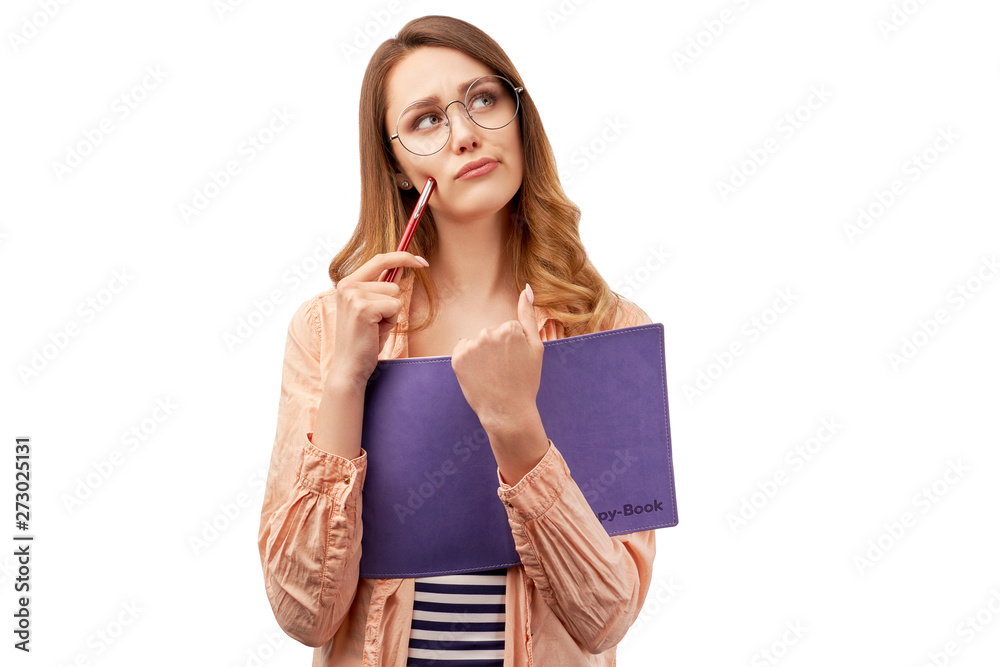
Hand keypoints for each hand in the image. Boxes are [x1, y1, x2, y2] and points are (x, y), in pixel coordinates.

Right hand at [329, 251, 428, 389]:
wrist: (349, 367)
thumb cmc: (363, 340)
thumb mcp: (372, 309)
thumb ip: (381, 288)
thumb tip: (402, 266)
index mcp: (347, 283)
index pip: (379, 259)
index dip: (403, 257)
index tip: (423, 261)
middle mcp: (347, 285)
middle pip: (392, 283)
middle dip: (392, 304)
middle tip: (375, 324)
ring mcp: (354, 295)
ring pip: (395, 295)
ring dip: (390, 315)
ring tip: (374, 329)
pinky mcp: (363, 308)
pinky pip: (395, 307)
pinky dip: (390, 322)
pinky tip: (375, 332)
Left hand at [451, 285, 541, 432]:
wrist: (508, 411)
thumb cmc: (525, 381)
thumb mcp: (536, 348)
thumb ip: (529, 315)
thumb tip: (526, 288)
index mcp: (509, 328)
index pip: (507, 330)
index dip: (512, 348)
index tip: (515, 363)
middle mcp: (489, 333)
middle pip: (490, 334)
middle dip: (496, 350)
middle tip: (504, 372)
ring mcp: (472, 346)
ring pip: (476, 343)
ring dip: (481, 355)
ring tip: (491, 375)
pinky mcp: (457, 358)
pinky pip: (462, 350)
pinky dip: (468, 361)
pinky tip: (478, 375)